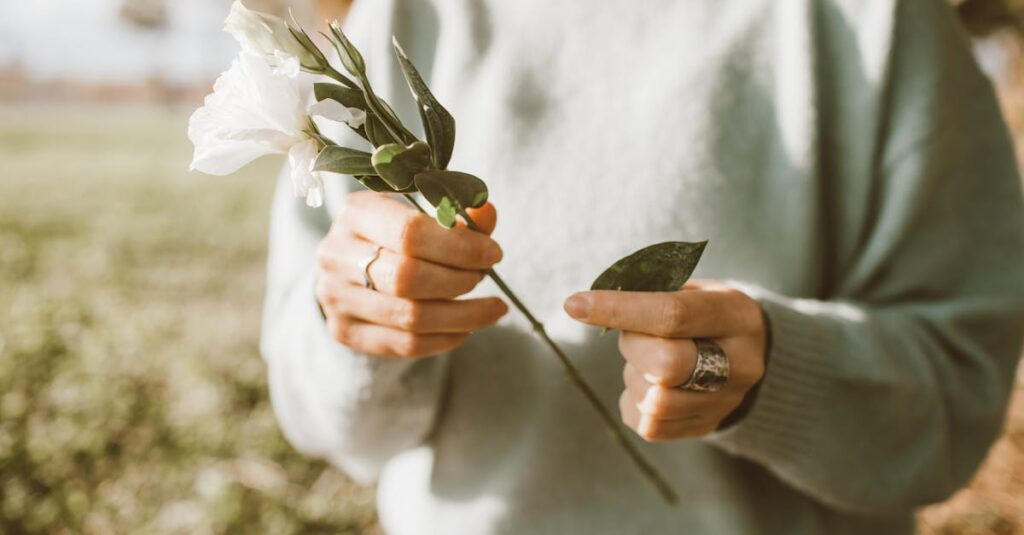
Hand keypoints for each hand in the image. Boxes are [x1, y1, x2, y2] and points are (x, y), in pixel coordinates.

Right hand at [316, 191, 507, 357]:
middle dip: (459, 281)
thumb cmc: (391, 234)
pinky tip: (467, 328)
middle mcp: (336, 255)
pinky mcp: (344, 331)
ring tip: (493, 308)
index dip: (458, 247)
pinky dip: (445, 339)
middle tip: (484, 277)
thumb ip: (454, 214)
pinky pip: (404, 345)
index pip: (409, 233)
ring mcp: (336, 297)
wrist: (347, 266)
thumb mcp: (417, 212)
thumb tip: (488, 213)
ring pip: (409, 317)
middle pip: (408, 278)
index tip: (493, 253)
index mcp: (355, 214)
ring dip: (462, 316)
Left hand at [563, 281, 766, 440]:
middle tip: (635, 335)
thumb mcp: (693, 289)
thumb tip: (594, 302)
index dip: (619, 309)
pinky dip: (634, 399)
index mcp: (735, 317)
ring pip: (654, 401)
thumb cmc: (706, 313)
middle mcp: (740, 365)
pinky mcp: (704, 428)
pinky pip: (648, 424)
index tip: (575, 304)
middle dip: (633, 347)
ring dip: (634, 376)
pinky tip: (650, 382)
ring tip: (647, 360)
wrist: (752, 356)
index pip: (672, 314)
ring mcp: (725, 403)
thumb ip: (652, 293)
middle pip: (665, 365)